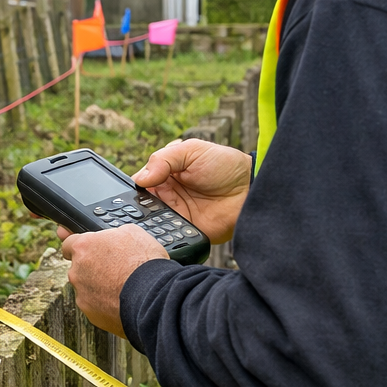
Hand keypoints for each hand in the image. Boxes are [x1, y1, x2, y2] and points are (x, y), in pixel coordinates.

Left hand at [56, 224, 169, 337]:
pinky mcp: (91, 313)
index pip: (68, 243)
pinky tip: (122, 301)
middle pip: (79, 268)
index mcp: (84, 247)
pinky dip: (105, 304)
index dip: (77, 246)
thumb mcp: (132, 233)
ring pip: (87, 289)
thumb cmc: (144, 263)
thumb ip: (113, 234)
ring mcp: (82, 294)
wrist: (153, 296)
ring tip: (122, 287)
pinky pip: (95, 306)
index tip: (83, 250)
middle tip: (114, 270)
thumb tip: (111, 236)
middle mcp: (77, 271)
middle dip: (92, 269)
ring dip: (99, 287)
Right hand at [132, 139, 251, 242]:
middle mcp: (167, 195)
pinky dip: (161, 234)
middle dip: (137, 205)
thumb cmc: (225, 165)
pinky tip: (160, 230)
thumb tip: (140, 179)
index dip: (135, 186)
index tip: (136, 188)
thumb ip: (163, 159)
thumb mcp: (192, 150)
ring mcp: (175, 214)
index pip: (139, 182)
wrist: (250, 188)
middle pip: (140, 204)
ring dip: (148, 220)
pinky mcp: (184, 231)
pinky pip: (166, 235)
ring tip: (152, 215)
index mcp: (165, 174)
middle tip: (142, 204)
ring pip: (150, 221)